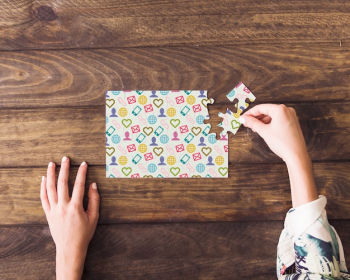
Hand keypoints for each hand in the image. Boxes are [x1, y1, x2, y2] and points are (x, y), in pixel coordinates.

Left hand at [40, 156, 99, 279]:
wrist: (70, 248)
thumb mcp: (94, 217)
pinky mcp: (48, 214)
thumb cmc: (84, 233)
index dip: (82, 173)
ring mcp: (54, 210)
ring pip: (50, 189)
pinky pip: (43, 198)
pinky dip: (43, 188)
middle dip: (64, 169)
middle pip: (62, 183)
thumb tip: (93, 185)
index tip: (84, 164)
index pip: (79, 185)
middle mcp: (63, 206)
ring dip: (51, 175)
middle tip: (66, 159)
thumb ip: (94, 200)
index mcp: (75, 207)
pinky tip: (44, 179)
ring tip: (52, 164)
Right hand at [240, 104, 317, 206]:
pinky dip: (270, 123)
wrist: (296, 155)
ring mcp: (291, 116)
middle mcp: (287, 110)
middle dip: (256, 117)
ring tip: (254, 128)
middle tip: (246, 123)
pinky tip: (263, 129)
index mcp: (280, 109)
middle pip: (267, 110)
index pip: (261, 108)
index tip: (242, 118)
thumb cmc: (282, 142)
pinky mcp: (292, 123)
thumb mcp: (264, 132)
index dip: (250, 113)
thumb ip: (253, 123)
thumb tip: (243, 119)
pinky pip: (278, 120)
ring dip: (262, 120)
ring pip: (272, 115)